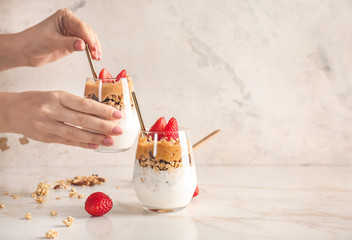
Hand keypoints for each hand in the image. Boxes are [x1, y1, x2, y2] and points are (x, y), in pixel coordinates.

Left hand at [0, 8, 100, 69]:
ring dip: (94, 48)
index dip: (88, 38)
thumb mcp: (52, 42)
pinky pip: (86, 46)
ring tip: (96, 58)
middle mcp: (70, 23)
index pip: (81, 26)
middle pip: (88, 32)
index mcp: (65, 17)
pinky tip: (94, 57)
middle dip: (93, 44)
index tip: (92, 48)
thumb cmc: (34, 42)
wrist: (25, 51)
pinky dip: (91, 51)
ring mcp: (72, 33)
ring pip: (89, 39)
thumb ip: (68, 43)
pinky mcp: (73, 43)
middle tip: (96, 55)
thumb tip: (83, 45)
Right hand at [0, 91, 122, 148]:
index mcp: (58, 96)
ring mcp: (47, 125)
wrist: (12, 110)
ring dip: (95, 138)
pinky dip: (83, 144)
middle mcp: (52, 110)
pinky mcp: (46, 138)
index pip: (84, 104)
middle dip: (103, 126)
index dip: (103, 110)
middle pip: (82, 120)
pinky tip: (95, 146)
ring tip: (110, 141)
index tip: (118, 115)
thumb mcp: (57, 95)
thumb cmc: (39, 100)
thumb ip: (76, 104)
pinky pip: (68, 142)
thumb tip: (101, 113)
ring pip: (75, 133)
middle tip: (118, 130)